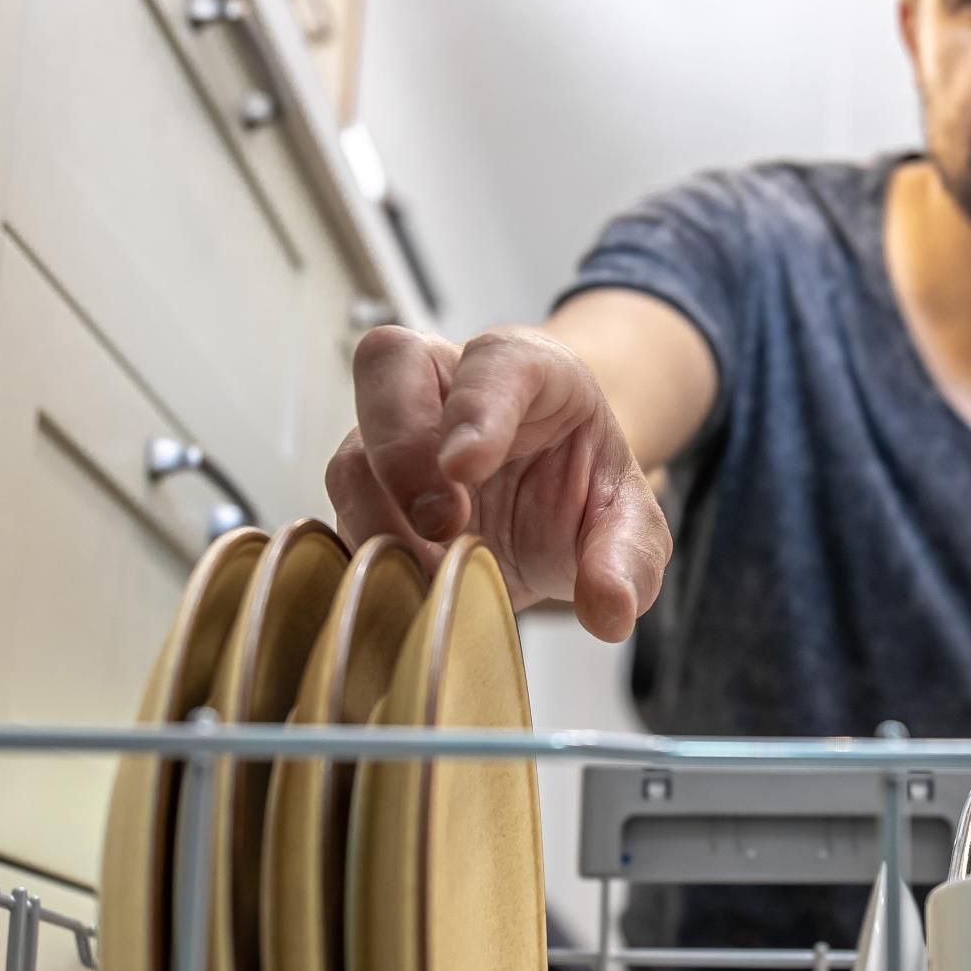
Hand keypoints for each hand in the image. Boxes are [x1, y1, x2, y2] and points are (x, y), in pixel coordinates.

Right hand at [325, 324, 670, 641]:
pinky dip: (366, 557)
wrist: (547, 498)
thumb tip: (611, 609)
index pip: (493, 361)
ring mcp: (394, 435)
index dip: (475, 406)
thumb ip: (629, 556)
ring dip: (379, 518)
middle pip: (389, 367)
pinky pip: (340, 516)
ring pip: (352, 452)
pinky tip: (404, 589)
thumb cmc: (578, 484)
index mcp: (523, 367)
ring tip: (431, 572)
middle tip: (443, 523)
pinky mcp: (367, 493)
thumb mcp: (626, 518)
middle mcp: (444, 384)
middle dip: (403, 450)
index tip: (466, 465)